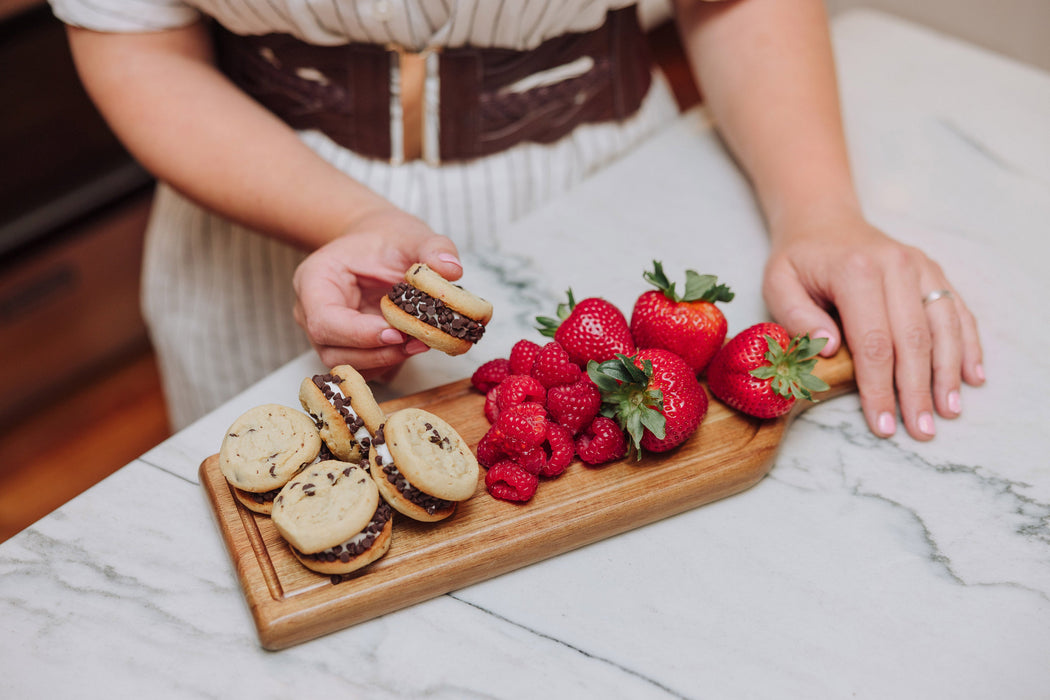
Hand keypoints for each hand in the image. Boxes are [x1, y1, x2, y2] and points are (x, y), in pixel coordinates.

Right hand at [292, 205, 461, 377]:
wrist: (379, 245)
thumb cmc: (387, 240)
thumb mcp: (412, 236)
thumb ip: (433, 249)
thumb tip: (451, 270)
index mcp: (315, 279)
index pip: (325, 320)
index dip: (359, 334)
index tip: (396, 332)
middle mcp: (311, 311)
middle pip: (333, 350)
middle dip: (378, 352)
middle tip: (418, 342)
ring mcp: (327, 333)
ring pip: (347, 364)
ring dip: (385, 360)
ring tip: (419, 343)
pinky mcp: (346, 347)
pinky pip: (362, 367)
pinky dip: (387, 363)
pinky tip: (411, 346)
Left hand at [762, 213, 983, 439]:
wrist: (823, 219)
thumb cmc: (798, 259)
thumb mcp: (778, 283)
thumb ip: (797, 317)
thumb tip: (830, 351)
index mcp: (856, 271)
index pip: (874, 342)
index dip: (880, 387)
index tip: (883, 424)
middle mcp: (896, 266)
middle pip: (914, 340)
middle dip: (917, 390)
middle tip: (921, 431)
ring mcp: (920, 267)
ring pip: (943, 327)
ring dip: (948, 373)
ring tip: (948, 412)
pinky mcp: (933, 271)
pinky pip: (956, 311)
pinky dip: (967, 345)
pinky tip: (972, 376)